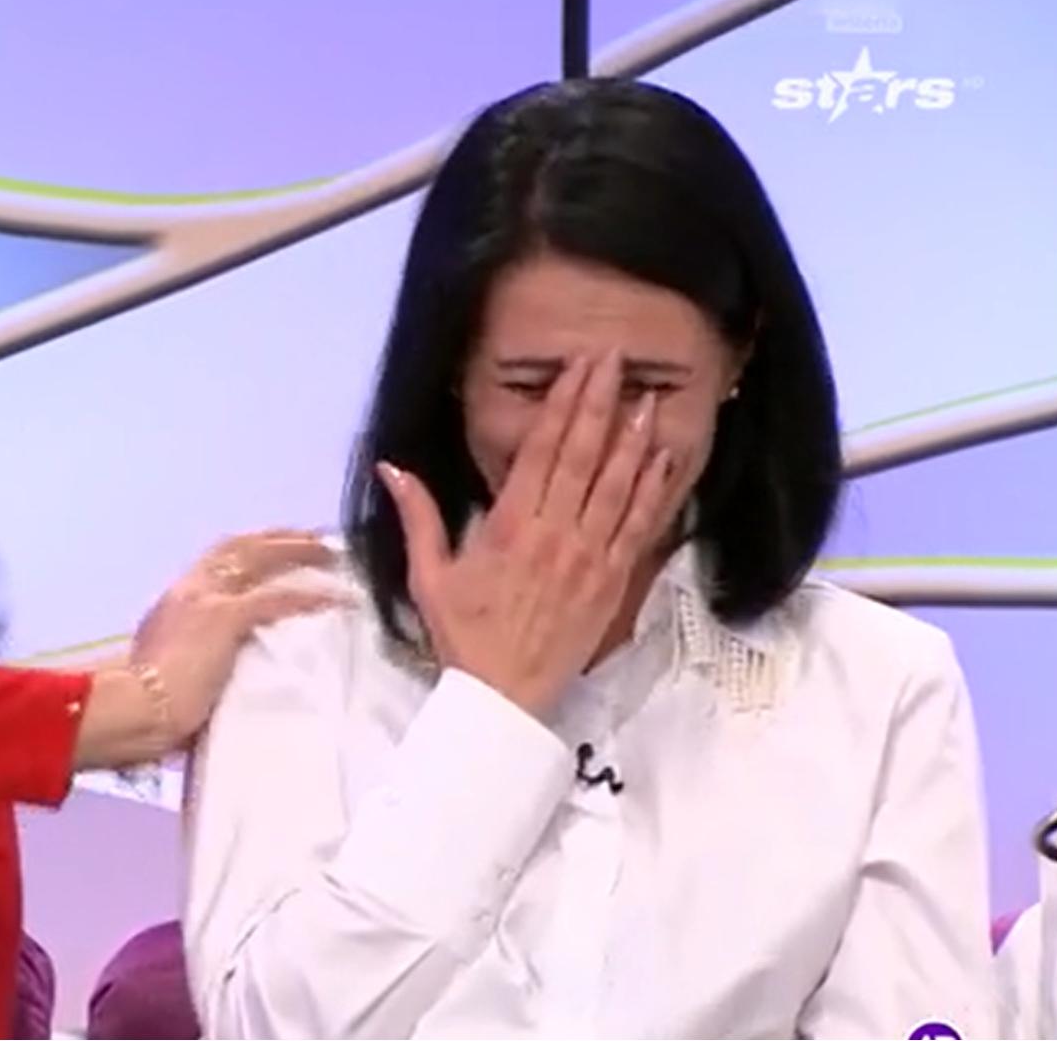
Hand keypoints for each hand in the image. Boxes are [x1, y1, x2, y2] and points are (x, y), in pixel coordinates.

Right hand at [74, 529, 344, 768]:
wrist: (133, 708)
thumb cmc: (144, 699)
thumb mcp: (167, 661)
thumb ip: (192, 648)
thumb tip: (216, 657)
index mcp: (176, 599)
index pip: (218, 560)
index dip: (252, 548)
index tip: (278, 546)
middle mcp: (190, 588)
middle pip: (240, 546)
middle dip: (278, 537)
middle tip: (313, 537)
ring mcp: (206, 598)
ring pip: (259, 558)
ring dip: (298, 552)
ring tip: (331, 553)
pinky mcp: (225, 618)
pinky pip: (276, 599)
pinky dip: (309, 596)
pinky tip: (335, 598)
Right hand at [376, 350, 678, 717]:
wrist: (505, 695)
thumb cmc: (464, 635)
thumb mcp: (428, 575)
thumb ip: (417, 516)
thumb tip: (391, 467)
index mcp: (509, 526)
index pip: (541, 451)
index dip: (562, 405)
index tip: (577, 369)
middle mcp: (554, 534)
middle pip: (583, 456)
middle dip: (599, 403)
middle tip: (615, 360)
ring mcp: (589, 557)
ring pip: (617, 485)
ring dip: (633, 439)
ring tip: (647, 397)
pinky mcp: (612, 581)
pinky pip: (638, 527)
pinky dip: (653, 490)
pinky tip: (665, 459)